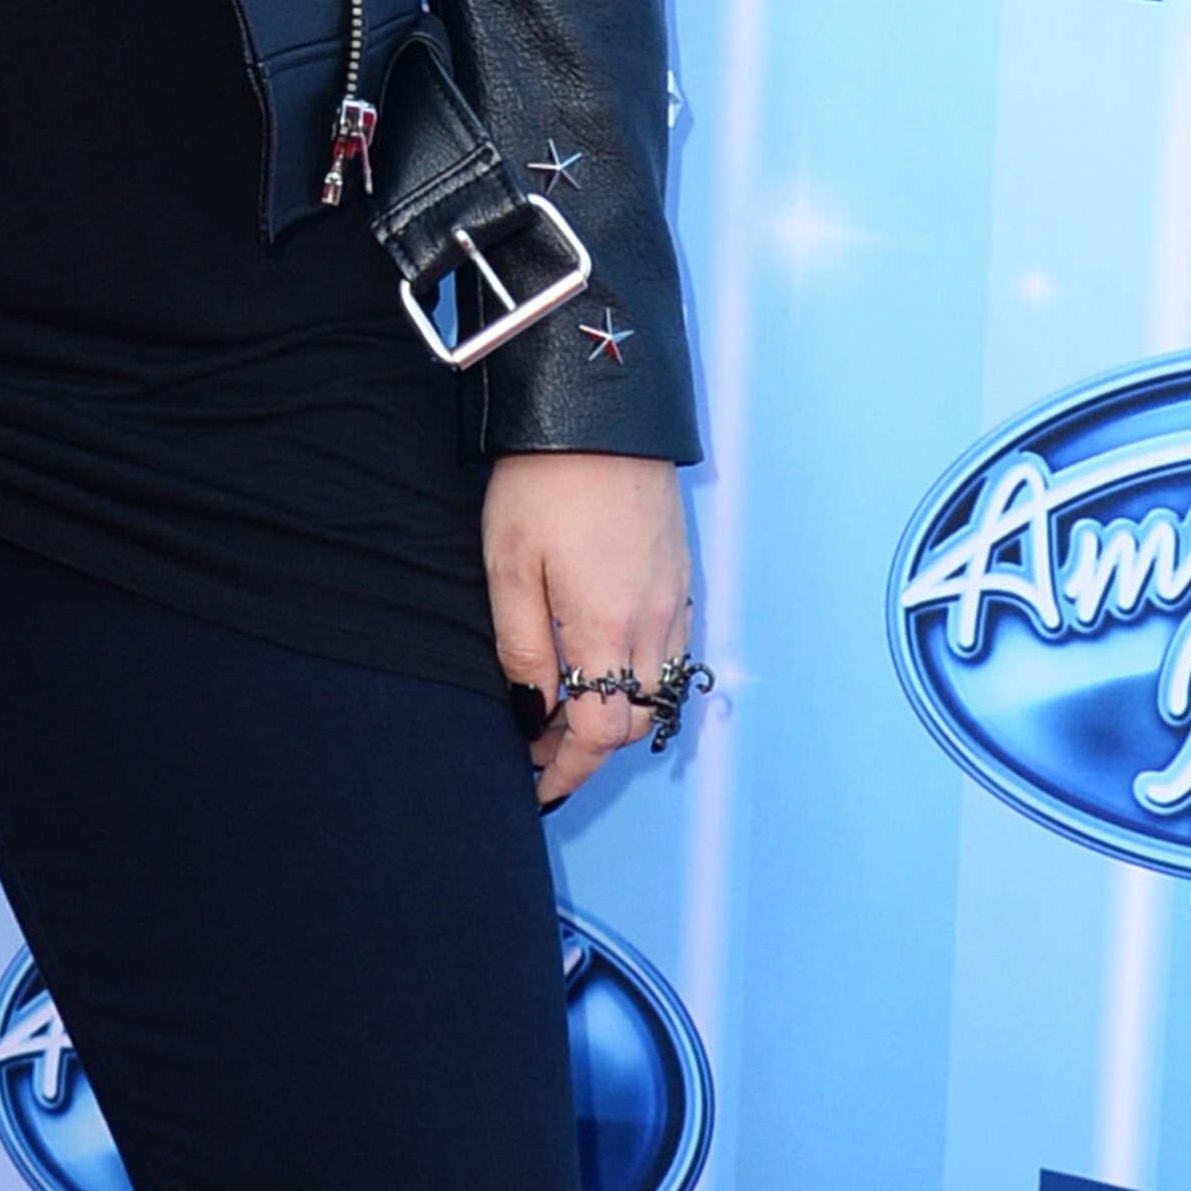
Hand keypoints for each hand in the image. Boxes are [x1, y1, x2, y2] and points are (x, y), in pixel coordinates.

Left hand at [481, 451, 694, 806]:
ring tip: (567, 707)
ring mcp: (675, 596)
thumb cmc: (544, 482)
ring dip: (619, 712)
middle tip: (538, 745)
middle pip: (634, 719)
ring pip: (660, 688)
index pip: (599, 733)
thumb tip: (533, 712)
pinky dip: (642, 675)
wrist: (600, 408)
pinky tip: (605, 660)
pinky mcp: (681, 573)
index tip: (534, 782)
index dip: (566, 768)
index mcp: (608, 627)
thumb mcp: (510, 568)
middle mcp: (653, 621)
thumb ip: (523, 649)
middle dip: (588, 747)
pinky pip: (673, 648)